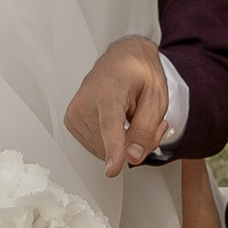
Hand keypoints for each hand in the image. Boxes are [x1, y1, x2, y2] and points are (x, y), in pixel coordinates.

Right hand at [63, 36, 172, 177]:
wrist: (123, 58)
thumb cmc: (138, 73)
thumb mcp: (157, 98)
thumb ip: (146, 129)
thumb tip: (133, 156)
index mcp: (110, 89)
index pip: (110, 124)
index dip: (114, 149)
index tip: (112, 169)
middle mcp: (86, 99)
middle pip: (111, 144)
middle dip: (134, 145)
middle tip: (148, 123)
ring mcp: (75, 111)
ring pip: (103, 150)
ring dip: (123, 145)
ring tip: (132, 120)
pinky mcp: (71, 121)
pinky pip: (96, 147)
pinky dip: (110, 143)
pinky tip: (118, 125)